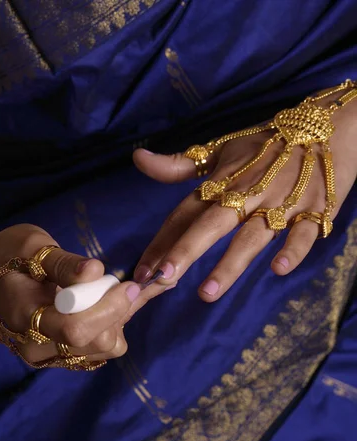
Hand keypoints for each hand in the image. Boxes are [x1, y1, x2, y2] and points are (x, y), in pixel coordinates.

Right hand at [0, 222, 140, 364]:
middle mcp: (35, 346)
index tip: (128, 285)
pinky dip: (114, 325)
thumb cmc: (12, 255)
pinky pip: (104, 348)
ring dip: (116, 319)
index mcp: (24, 316)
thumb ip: (65, 263)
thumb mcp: (35, 247)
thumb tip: (95, 271)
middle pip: (97, 343)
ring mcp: (50, 355)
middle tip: (112, 284)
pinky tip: (105, 305)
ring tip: (103, 293)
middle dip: (115, 311)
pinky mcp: (66, 356)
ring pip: (106, 348)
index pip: (76, 328)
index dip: (109, 308)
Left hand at [133, 96, 356, 301]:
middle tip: (161, 281)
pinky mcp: (313, 210)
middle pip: (210, 225)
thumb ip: (179, 164)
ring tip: (206, 293)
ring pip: (250, 236)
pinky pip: (303, 233)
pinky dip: (292, 249)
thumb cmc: (266, 144)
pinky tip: (278, 269)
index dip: (161, 242)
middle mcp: (246, 194)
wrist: (325, 125)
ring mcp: (279, 204)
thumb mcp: (221, 149)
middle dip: (185, 251)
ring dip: (229, 263)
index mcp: (221, 181)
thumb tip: (137, 158)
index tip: (140, 271)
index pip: (184, 214)